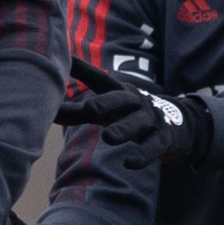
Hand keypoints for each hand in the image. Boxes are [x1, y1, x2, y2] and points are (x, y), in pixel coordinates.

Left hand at [55, 81, 218, 167]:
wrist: (176, 124)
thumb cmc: (129, 115)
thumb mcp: (106, 110)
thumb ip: (77, 111)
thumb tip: (47, 110)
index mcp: (119, 92)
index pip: (99, 80)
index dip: (83, 71)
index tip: (67, 61)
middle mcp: (136, 102)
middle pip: (120, 100)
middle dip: (105, 103)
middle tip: (89, 109)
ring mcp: (151, 120)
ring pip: (136, 123)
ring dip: (123, 130)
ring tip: (108, 138)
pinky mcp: (163, 138)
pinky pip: (153, 146)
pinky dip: (142, 155)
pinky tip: (130, 163)